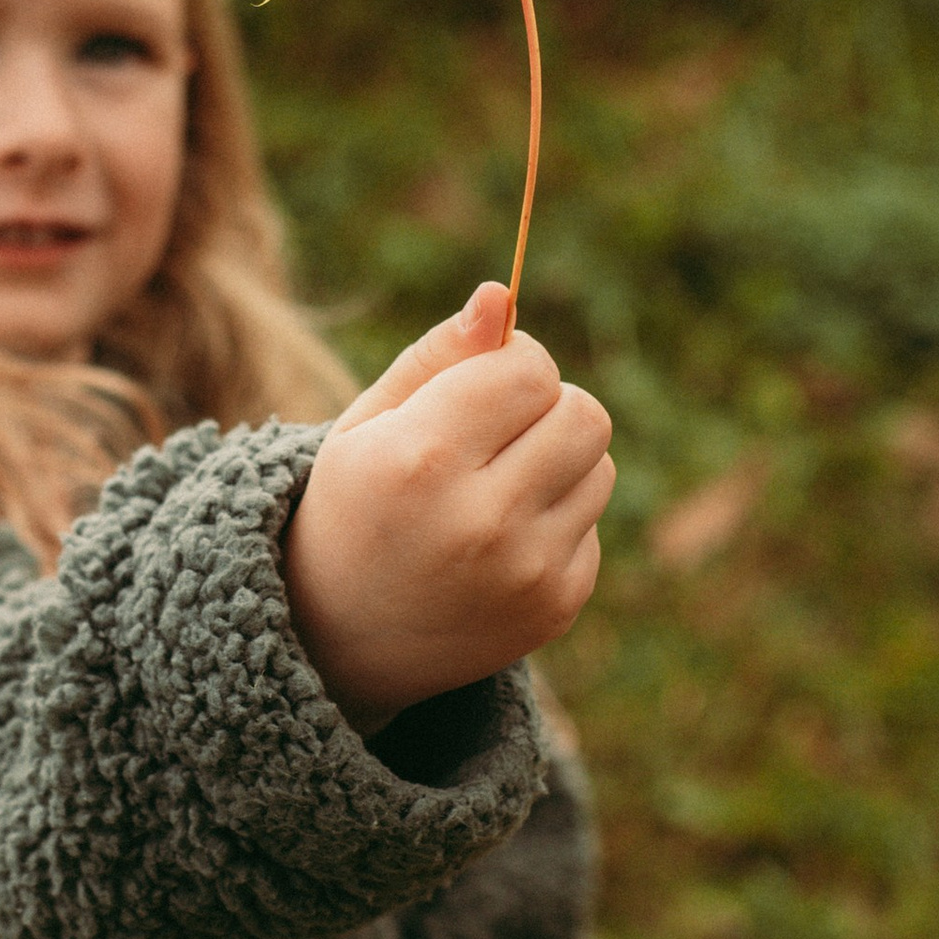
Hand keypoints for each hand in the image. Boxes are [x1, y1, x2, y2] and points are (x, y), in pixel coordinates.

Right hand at [282, 283, 614, 735]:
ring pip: (600, 466)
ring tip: (494, 488)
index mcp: (420, 459)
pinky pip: (593, 524)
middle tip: (495, 433)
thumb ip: (437, 355)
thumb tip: (500, 296)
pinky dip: (556, 521)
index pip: (530, 369)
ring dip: (558, 462)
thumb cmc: (353, 508)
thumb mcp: (368, 424)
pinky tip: (499, 544)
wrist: (338, 643)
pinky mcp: (556, 606)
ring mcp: (524, 572)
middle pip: (584, 413)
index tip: (479, 388)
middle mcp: (479, 520)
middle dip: (547, 408)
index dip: (512, 364)